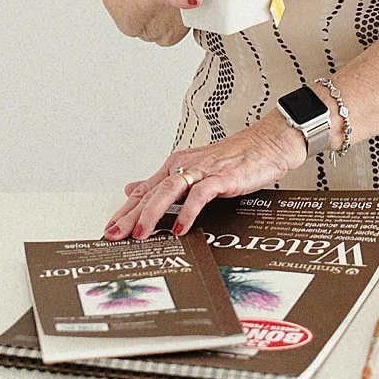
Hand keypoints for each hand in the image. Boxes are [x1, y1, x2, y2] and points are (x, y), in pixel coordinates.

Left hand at [103, 114, 308, 240]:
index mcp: (176, 165)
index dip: (124, 211)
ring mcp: (203, 171)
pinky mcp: (221, 177)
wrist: (268, 143)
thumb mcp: (194, 169)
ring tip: (141, 234)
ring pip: (169, 191)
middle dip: (129, 216)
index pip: (144, 191)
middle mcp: (185, 165)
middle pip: (150, 193)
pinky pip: (200, 195)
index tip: (109, 229)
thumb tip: (132, 189)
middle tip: (113, 235)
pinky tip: (181, 228)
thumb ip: (163, 182)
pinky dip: (188, 211)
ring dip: (152, 214)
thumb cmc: (236, 158)